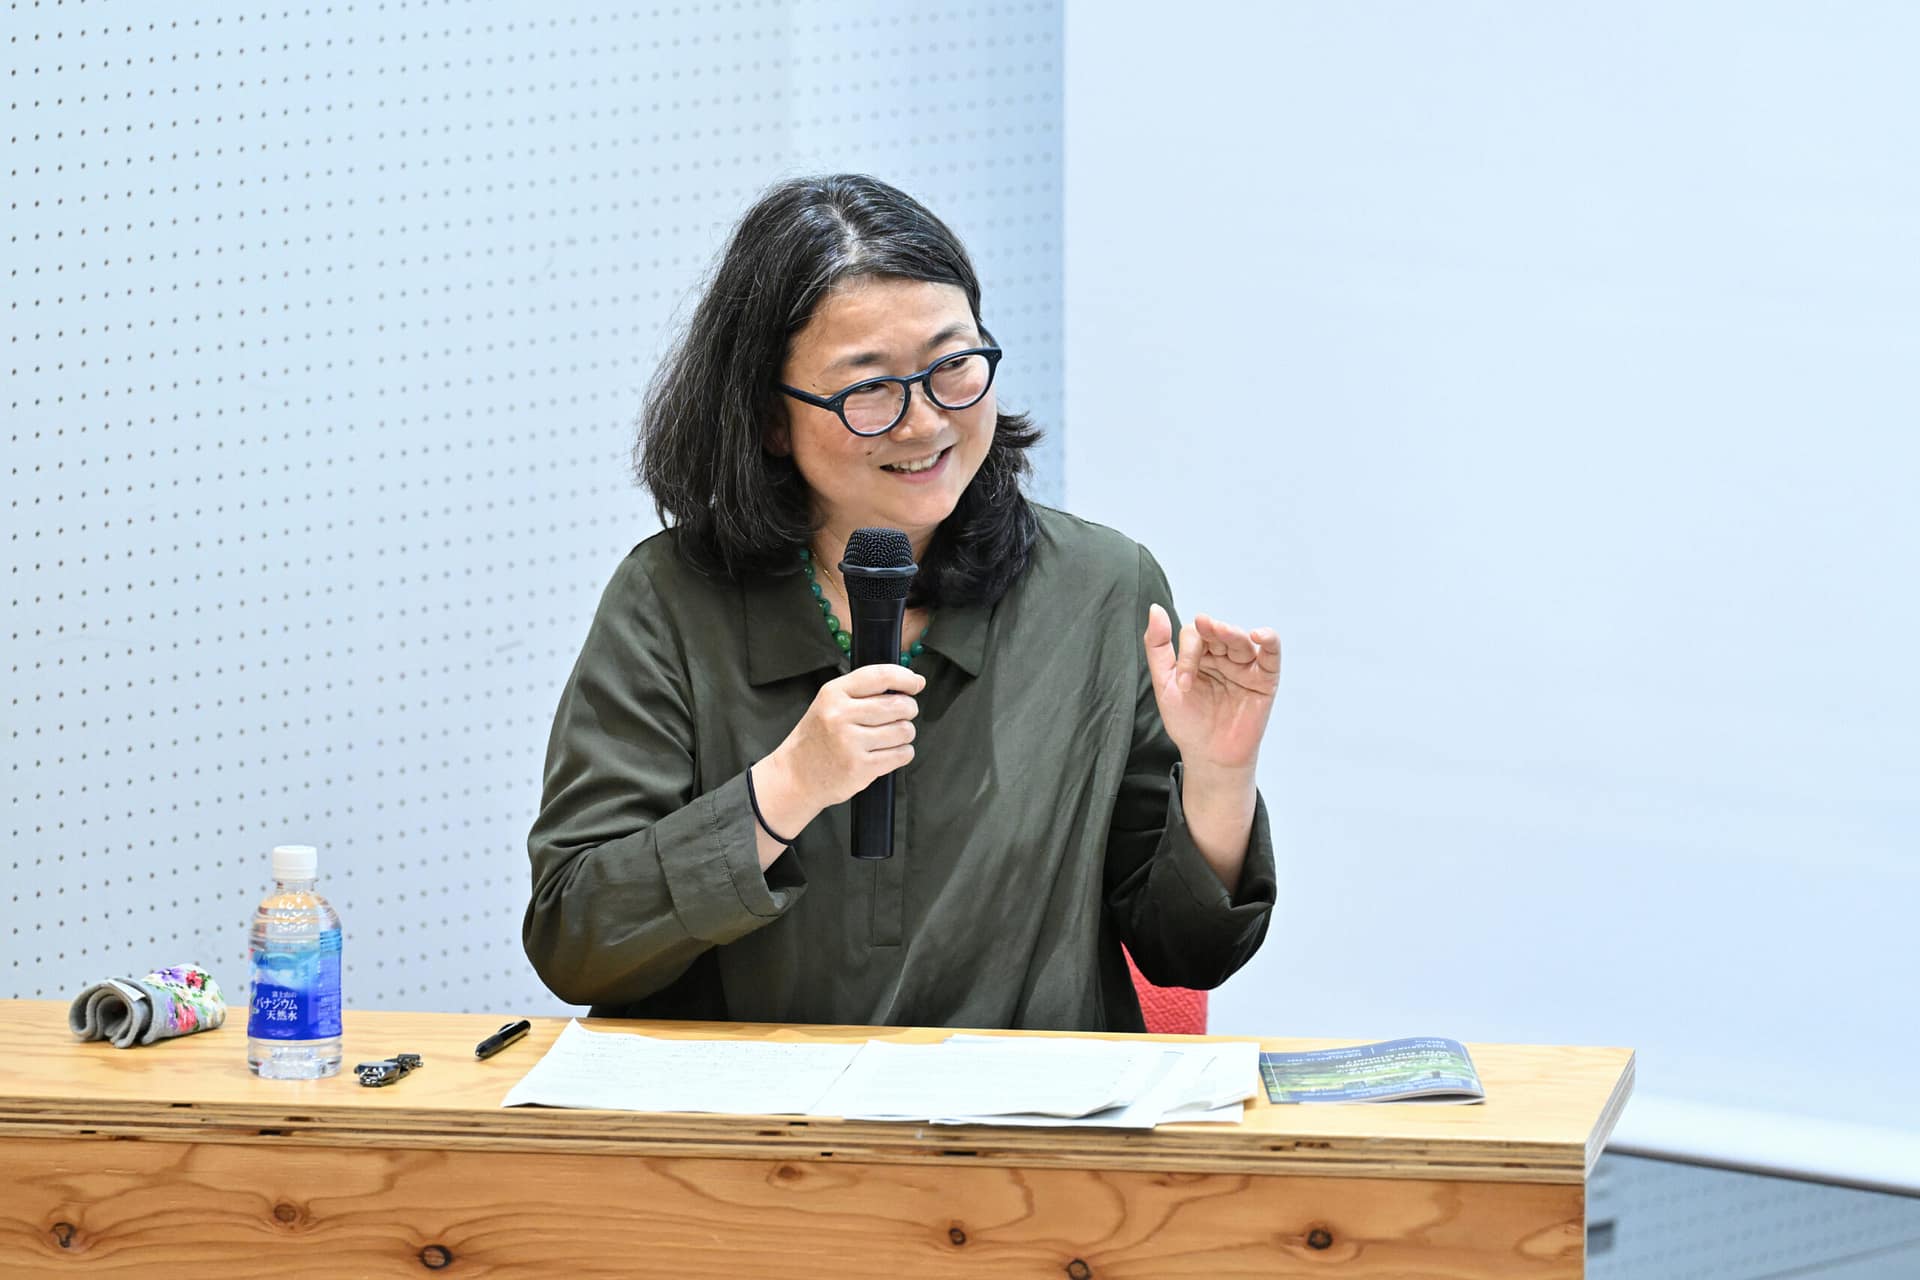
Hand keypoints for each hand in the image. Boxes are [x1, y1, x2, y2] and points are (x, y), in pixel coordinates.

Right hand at [765, 663, 924, 808]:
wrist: (796, 776)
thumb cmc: (817, 739)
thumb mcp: (828, 704)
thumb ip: (861, 692)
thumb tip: (908, 683)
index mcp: (833, 694)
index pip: (879, 676)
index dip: (905, 677)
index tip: (916, 682)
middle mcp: (840, 716)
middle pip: (898, 705)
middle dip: (909, 709)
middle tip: (903, 714)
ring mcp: (851, 743)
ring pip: (903, 730)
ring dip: (906, 733)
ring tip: (892, 736)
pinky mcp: (861, 767)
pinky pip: (901, 754)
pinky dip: (903, 752)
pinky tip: (891, 752)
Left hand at [1143, 605, 1279, 772]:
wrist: (1208, 756)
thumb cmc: (1187, 722)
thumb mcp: (1164, 684)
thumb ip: (1157, 646)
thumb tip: (1155, 609)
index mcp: (1198, 655)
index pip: (1195, 635)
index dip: (1188, 653)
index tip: (1183, 683)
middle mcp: (1222, 656)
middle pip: (1218, 632)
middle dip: (1210, 633)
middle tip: (1204, 631)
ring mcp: (1244, 666)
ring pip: (1241, 640)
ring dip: (1231, 633)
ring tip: (1221, 632)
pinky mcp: (1265, 679)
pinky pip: (1271, 654)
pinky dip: (1269, 640)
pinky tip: (1259, 634)